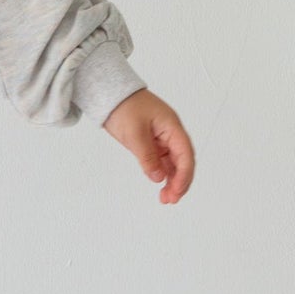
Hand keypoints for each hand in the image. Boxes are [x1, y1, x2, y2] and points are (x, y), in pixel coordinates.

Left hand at [101, 88, 194, 204]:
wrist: (109, 93)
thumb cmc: (123, 105)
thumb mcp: (134, 133)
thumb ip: (147, 156)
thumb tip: (158, 177)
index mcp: (172, 126)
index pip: (185, 154)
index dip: (184, 175)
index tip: (176, 191)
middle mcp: (170, 133)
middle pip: (182, 161)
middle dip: (180, 181)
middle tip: (171, 199)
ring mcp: (161, 138)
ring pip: (172, 163)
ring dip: (171, 180)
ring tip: (165, 198)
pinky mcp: (151, 142)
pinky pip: (161, 160)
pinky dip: (162, 173)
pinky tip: (160, 184)